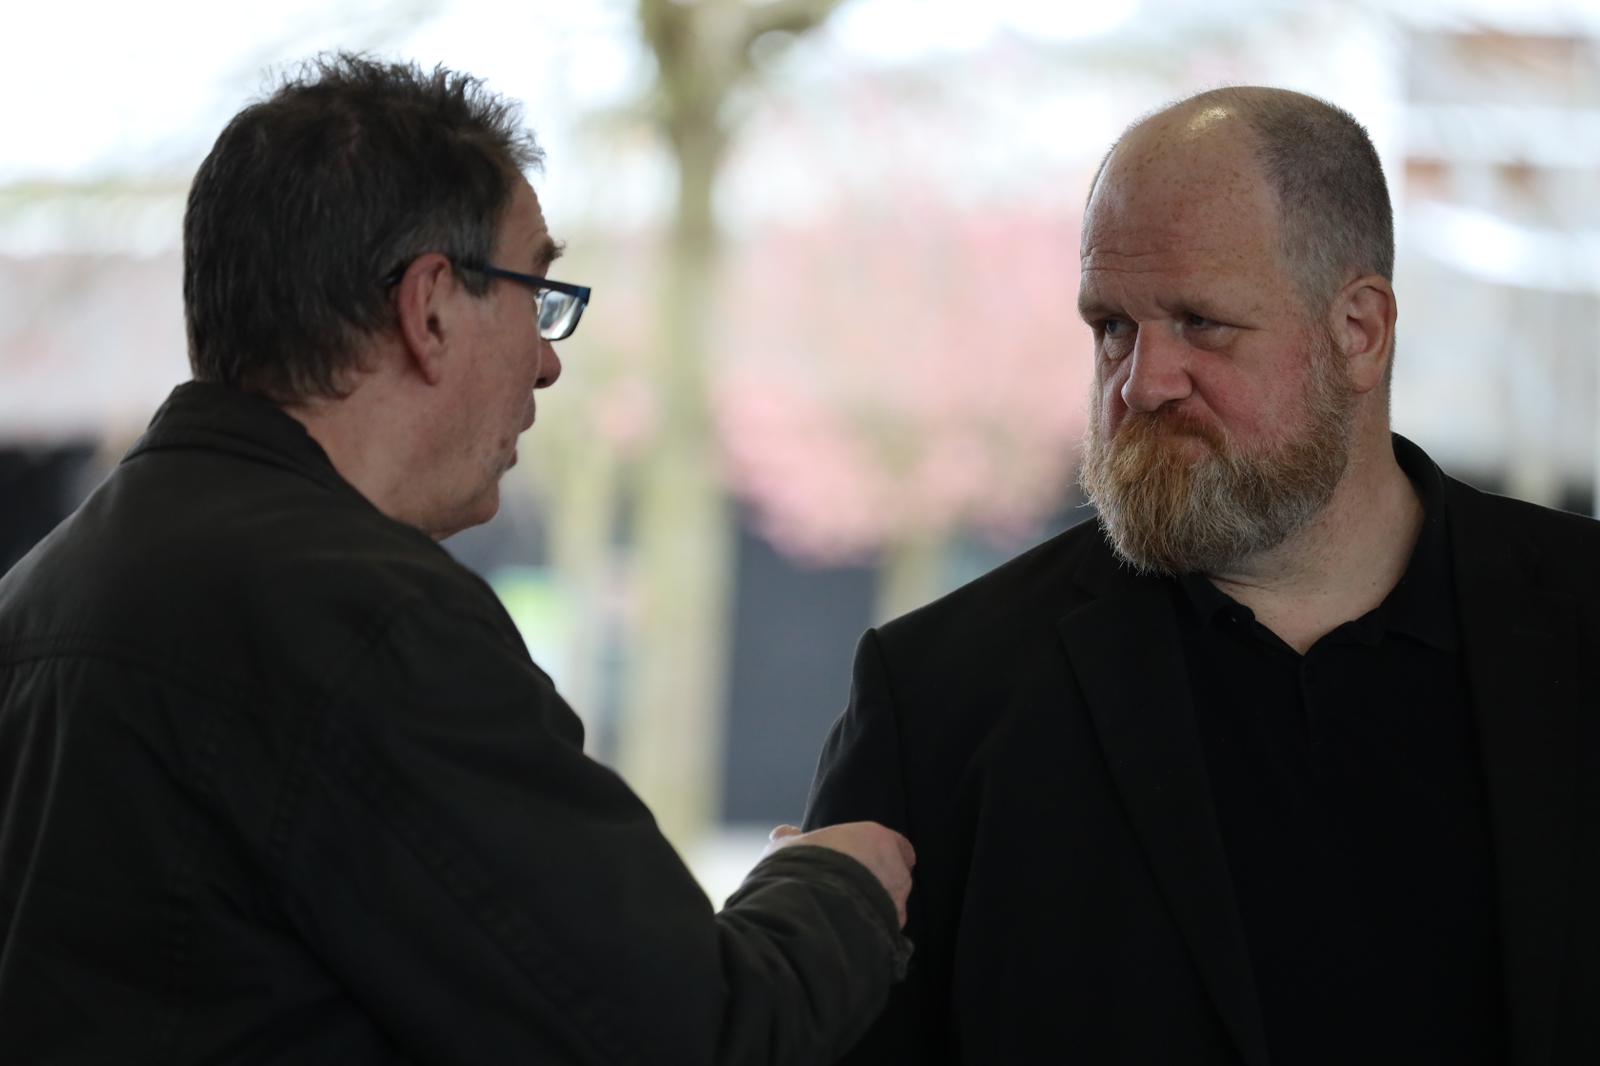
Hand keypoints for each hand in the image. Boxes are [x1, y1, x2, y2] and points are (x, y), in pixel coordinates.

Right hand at [765, 821, 915, 927]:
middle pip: (896, 877)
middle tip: (849, 890)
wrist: (809, 909)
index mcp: (878, 839)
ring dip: (875, 911)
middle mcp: (897, 870)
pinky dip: (871, 935)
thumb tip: (785, 833)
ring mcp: (897, 904)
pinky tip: (849, 936)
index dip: (883, 854)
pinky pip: (884, 933)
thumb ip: (790, 839)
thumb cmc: (802, 868)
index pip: (898, 846)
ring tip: (846, 916)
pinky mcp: (891, 933)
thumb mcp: (787, 847)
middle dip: (878, 885)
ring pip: (892, 908)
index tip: (868, 861)